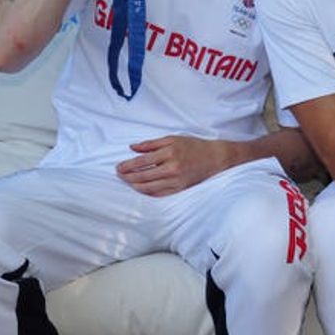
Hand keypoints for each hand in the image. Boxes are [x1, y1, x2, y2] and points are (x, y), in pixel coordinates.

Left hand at [116, 135, 236, 196]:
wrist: (215, 158)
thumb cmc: (194, 146)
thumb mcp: (173, 139)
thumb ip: (151, 144)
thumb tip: (132, 147)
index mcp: (169, 153)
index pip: (142, 162)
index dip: (128, 165)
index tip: (119, 167)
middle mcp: (172, 168)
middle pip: (143, 176)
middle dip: (128, 177)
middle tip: (119, 175)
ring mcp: (176, 181)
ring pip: (149, 188)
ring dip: (135, 186)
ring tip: (128, 182)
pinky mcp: (180, 189)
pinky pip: (159, 194)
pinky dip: (148, 193)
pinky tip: (141, 189)